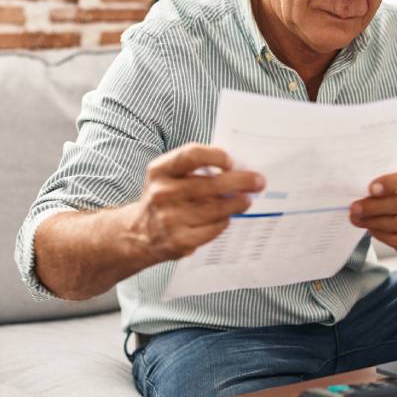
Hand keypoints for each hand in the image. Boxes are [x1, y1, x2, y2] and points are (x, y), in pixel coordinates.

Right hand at [130, 143, 264, 260]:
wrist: (138, 233)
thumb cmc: (163, 198)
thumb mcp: (168, 177)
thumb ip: (194, 169)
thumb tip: (236, 168)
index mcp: (160, 171)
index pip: (191, 155)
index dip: (215, 156)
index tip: (230, 161)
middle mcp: (162, 193)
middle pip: (211, 184)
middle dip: (241, 181)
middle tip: (258, 182)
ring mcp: (170, 219)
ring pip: (217, 208)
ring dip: (237, 203)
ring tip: (247, 200)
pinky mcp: (180, 240)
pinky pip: (213, 228)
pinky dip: (224, 222)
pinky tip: (226, 217)